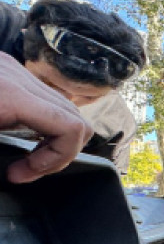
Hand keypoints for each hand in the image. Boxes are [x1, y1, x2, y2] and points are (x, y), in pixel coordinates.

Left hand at [0, 52, 91, 182]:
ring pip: (64, 107)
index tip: (25, 173)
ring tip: (24, 156)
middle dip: (60, 152)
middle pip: (76, 119)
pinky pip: (44, 97)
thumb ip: (3, 152)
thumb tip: (20, 175)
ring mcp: (15, 69)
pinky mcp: (8, 68)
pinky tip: (17, 133)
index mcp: (9, 95)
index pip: (72, 127)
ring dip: (54, 138)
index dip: (60, 158)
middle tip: (27, 170)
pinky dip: (41, 121)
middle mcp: (18, 77)